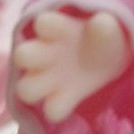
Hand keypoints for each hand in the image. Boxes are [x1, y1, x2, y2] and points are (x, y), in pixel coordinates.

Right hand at [12, 9, 130, 122]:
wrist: (111, 59)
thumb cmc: (103, 35)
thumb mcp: (109, 27)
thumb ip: (105, 26)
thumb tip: (99, 22)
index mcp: (56, 28)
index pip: (41, 24)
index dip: (46, 25)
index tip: (55, 27)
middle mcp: (45, 53)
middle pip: (22, 55)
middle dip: (29, 57)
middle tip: (50, 56)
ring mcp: (48, 78)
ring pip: (25, 89)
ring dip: (37, 87)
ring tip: (58, 81)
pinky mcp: (59, 99)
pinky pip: (50, 111)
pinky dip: (57, 108)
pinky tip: (72, 98)